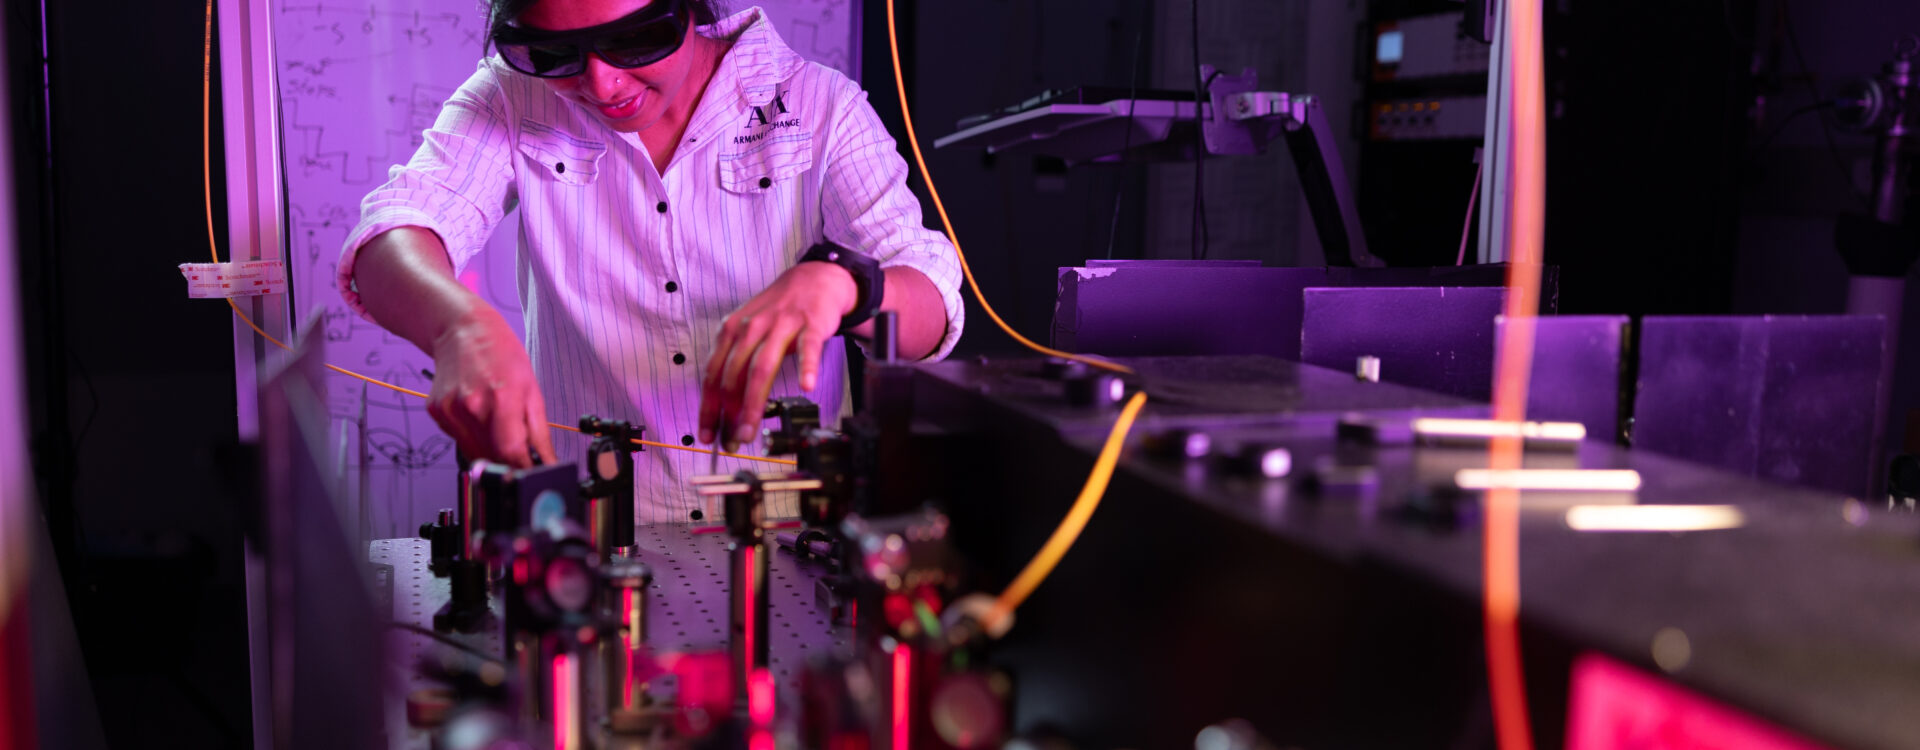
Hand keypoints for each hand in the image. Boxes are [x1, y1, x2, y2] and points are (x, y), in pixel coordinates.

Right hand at [425, 308, 554, 468]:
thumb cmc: (500, 352)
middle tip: (521, 452)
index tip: (534, 474)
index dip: (524, 469)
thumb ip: (539, 433)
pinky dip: (473, 437)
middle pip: (492, 457)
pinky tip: (479, 415)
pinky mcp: (436, 411)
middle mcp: (471, 406)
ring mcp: (449, 410)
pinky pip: (459, 439)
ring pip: (474, 452)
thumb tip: (546, 463)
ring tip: (498, 424)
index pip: (511, 453)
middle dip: (510, 462)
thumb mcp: (532, 389)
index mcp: (501, 399)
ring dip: (490, 451)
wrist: (462, 329)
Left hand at [699, 261, 857, 451]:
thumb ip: (737, 363)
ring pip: (762, 367)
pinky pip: (808, 348)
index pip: (713, 375)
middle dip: (729, 414)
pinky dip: (807, 367)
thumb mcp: (749, 330)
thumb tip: (726, 406)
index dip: (708, 408)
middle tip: (731, 441)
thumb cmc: (779, 311)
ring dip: (753, 403)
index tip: (708, 434)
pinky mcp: (810, 324)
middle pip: (734, 376)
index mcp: (731, 331)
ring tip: (750, 429)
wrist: (813, 279)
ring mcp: (781, 325)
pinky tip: (806, 385)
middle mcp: (751, 328)